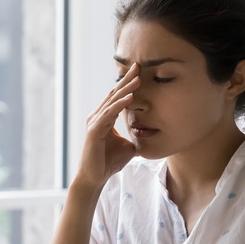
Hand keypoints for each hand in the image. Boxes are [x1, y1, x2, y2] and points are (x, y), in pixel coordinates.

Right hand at [74, 63, 140, 189]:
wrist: (95, 178)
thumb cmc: (109, 162)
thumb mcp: (128, 147)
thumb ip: (136, 138)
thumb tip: (150, 137)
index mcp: (104, 118)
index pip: (117, 97)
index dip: (128, 84)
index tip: (139, 72)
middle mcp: (97, 117)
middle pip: (114, 94)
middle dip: (126, 80)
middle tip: (138, 65)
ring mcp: (94, 123)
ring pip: (112, 102)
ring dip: (126, 89)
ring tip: (138, 79)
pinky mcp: (94, 131)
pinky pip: (109, 115)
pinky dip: (119, 105)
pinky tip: (130, 97)